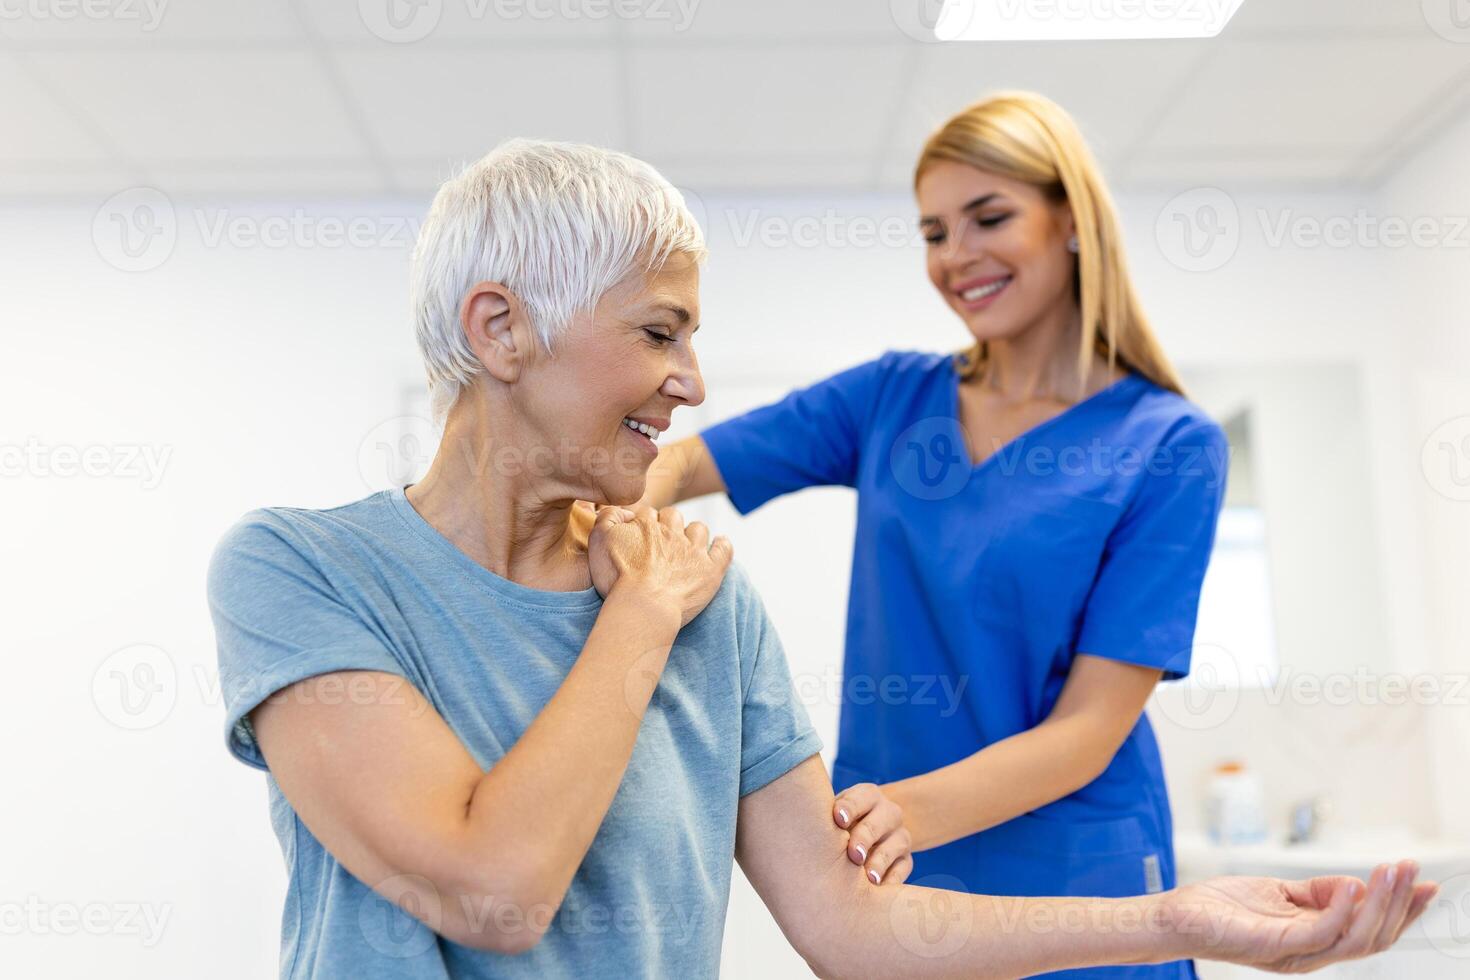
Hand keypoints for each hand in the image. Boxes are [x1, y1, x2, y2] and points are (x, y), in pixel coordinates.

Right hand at [587, 505, 732, 628]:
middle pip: (673, 516)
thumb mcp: (599, 540)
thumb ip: (607, 517)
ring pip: (698, 528)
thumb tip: (623, 511)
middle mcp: (672, 533)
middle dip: (668, 523)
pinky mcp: (711, 569)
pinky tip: (720, 544)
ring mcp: (693, 551)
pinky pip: (724, 549)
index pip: (646, 514)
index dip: (642, 523)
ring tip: (688, 545)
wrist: (643, 606)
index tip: (639, 536)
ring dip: (694, 533)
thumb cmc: (617, 577)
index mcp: (646, 525)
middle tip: (662, 541)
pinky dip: (723, 544)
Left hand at [832, 783, 912, 885]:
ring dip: (880, 862)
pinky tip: (879, 890)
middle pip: (877, 823)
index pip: (860, 798)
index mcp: (868, 796)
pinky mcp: (906, 859)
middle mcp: (888, 813)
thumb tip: (812, 832)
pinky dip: (892, 880)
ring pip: (895, 845)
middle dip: (864, 838)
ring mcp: (900, 836)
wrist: (869, 833)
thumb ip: (827, 818)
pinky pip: (903, 868)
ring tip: (868, 878)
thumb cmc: (840, 824)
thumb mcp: (834, 814)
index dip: (849, 808)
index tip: (838, 820)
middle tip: (854, 855)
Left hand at [1165, 860, 1436, 972]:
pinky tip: (1352, 887)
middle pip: (1373, 938)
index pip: (1371, 932)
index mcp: (1316, 942)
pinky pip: (1320, 934)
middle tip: (1410, 869)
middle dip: (1399, 904)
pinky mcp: (1275, 946)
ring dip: (1380, 904)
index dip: (1401, 910)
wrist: (1176, 917)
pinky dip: (1341, 910)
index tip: (1423, 883)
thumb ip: (1317, 891)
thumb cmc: (1222, 906)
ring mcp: (1295, 953)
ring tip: (1390, 872)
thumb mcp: (1279, 891)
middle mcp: (1312, 954)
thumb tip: (1356, 884)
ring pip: (1356, 939)